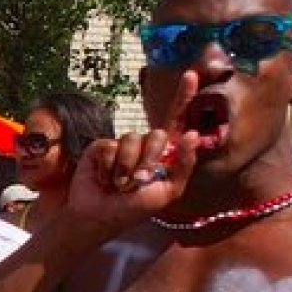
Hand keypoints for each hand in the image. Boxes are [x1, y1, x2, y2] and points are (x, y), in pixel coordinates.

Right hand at [66, 71, 201, 238]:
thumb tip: (192, 134)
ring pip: (133, 140)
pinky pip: (110, 146)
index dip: (183, 97)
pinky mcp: (101, 147)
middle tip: (138, 182)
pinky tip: (103, 178)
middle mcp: (143, 145)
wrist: (99, 216)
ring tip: (119, 185)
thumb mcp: (168, 192)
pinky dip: (109, 167)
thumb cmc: (134, 209)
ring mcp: (121, 145)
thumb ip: (184, 165)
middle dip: (150, 160)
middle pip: (158, 134)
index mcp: (163, 153)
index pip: (175, 120)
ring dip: (126, 168)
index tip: (191, 75)